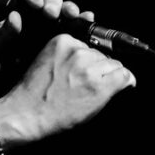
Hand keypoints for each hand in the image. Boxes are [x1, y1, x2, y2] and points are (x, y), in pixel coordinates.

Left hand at [0, 0, 93, 95]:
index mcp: (17, 16)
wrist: (4, 97)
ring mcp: (52, 32)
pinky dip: (84, 23)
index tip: (36, 4)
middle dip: (54, 3)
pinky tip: (87, 21)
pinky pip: (77, 31)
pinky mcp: (64, 46)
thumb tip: (14, 17)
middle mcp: (36, 21)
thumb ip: (0, 34)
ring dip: (70, 10)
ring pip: (65, 13)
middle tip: (51, 13)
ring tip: (72, 15)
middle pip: (50, 1)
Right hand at [0, 33, 135, 143]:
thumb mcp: (46, 61)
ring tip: (94, 90)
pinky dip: (126, 82)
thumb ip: (67, 53)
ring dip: (110, 76)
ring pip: (115, 65)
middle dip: (98, 68)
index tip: (83, 72)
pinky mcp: (99, 85)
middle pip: (102, 54)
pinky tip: (124, 87)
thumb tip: (93, 52)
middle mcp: (77, 51)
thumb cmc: (33, 93)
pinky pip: (124, 76)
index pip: (89, 44)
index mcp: (62, 41)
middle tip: (85, 85)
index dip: (88, 60)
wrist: (27, 114)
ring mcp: (89, 68)